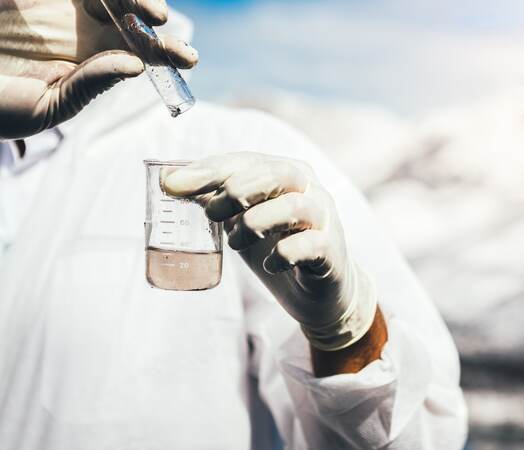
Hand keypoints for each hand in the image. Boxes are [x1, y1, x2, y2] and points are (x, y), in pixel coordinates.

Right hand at [0, 0, 197, 138]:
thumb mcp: (45, 106)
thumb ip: (88, 85)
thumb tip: (134, 67)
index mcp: (92, 61)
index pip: (139, 54)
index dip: (165, 54)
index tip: (188, 60)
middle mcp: (84, 28)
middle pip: (134, 17)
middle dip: (156, 22)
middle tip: (166, 29)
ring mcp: (63, 2)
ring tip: (153, 14)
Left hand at [162, 152, 377, 350]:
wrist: (320, 292)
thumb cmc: (278, 246)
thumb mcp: (243, 219)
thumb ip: (215, 200)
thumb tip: (168, 181)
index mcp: (286, 172)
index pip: (247, 161)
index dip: (209, 170)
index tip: (171, 185)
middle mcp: (310, 188)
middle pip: (276, 174)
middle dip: (236, 191)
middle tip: (211, 215)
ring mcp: (324, 219)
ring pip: (294, 206)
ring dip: (256, 223)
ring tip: (235, 242)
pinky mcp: (331, 251)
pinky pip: (309, 245)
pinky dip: (283, 254)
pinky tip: (270, 265)